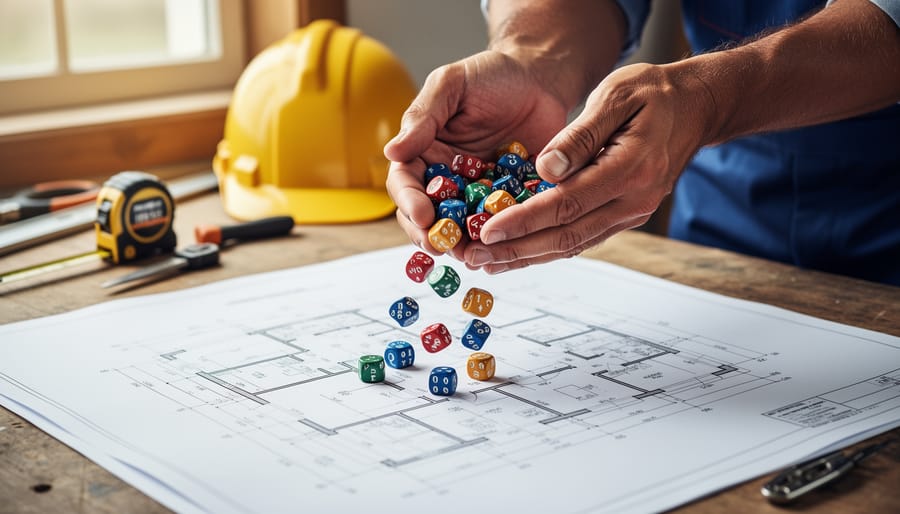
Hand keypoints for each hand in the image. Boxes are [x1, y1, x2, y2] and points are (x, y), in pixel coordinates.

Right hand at [384, 50, 567, 258]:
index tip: (422, 216)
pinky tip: (507, 247)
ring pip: (463, 230)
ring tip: (474, 255)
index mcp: (423, 153)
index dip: (409, 203)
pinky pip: (503, 226)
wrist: (540, 77)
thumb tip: (391, 152)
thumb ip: (423, 116)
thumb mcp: (452, 84)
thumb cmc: (491, 75)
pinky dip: (502, 239)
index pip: (405, 184)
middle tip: (444, 246)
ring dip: (465, 245)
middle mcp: (446, 180)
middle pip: (428, 217)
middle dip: (432, 235)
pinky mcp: (510, 203)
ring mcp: (477, 195)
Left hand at [463, 62, 714, 272]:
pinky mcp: (625, 215)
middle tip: (474, 258)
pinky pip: (582, 237)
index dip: (525, 220)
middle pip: (567, 235)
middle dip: (517, 250)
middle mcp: (634, 200)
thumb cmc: (655, 93)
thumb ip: (581, 134)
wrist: (697, 107)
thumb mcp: (617, 94)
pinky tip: (519, 252)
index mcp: (632, 168)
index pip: (568, 203)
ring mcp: (632, 213)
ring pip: (573, 244)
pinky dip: (547, 248)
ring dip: (528, 257)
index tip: (489, 230)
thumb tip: (544, 169)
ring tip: (487, 263)